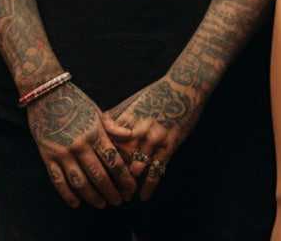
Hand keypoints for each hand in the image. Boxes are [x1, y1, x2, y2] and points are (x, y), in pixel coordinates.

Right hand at [26, 81, 135, 207]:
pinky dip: (67, 195)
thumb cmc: (76, 101)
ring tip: (103, 204)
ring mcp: (63, 152)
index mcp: (95, 132)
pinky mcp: (48, 157)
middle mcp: (80, 145)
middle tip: (121, 201)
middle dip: (112, 190)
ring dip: (93, 196)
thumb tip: (130, 137)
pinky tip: (76, 203)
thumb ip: (112, 126)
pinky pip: (58, 181)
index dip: (123, 177)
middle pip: (99, 174)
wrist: (47, 94)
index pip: (113, 160)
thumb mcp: (97, 111)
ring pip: (80, 181)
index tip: (131, 188)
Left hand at [104, 76, 200, 199]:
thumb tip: (96, 129)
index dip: (100, 164)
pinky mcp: (169, 144)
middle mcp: (137, 130)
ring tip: (125, 197)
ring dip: (129, 186)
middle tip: (109, 193)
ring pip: (136, 169)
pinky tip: (143, 196)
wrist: (185, 85)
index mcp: (126, 120)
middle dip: (113, 180)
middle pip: (119, 162)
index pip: (106, 147)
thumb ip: (114, 117)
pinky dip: (149, 186)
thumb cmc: (157, 92)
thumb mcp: (132, 101)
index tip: (96, 176)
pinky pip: (156, 170)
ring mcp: (154, 138)